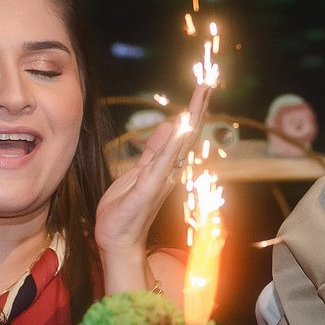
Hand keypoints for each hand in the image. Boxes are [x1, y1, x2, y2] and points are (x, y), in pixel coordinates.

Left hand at [95, 82, 209, 288]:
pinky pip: (163, 163)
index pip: (182, 133)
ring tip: (200, 98)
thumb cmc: (124, 211)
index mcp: (165, 166)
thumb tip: (167, 125)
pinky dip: (173, 145)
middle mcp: (169, 171)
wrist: (117, 241)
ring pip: (179, 144)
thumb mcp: (136, 172)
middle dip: (198, 108)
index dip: (193, 110)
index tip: (202, 87)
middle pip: (187, 135)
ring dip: (190, 120)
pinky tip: (180, 127)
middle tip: (208, 83)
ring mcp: (161, 179)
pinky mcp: (149, 188)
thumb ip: (153, 151)